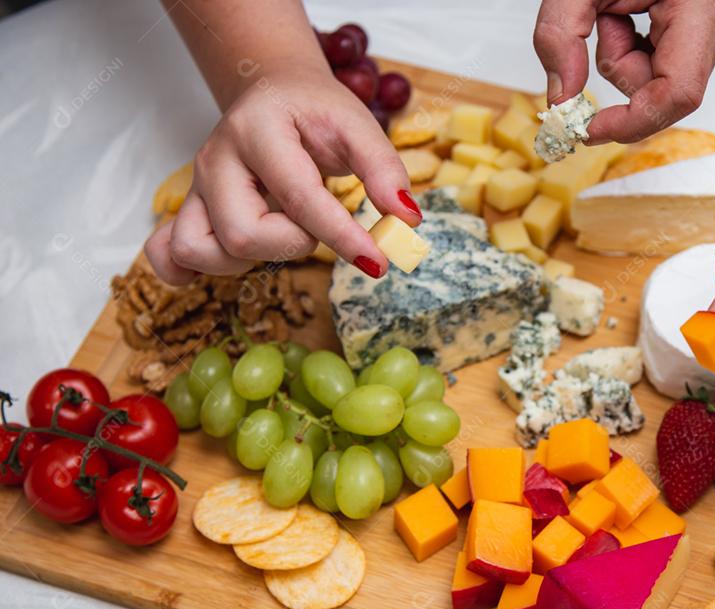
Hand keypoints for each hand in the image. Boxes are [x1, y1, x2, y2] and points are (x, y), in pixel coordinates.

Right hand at [145, 61, 418, 284]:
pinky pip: (167, 253)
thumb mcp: (357, 125)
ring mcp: (196, 187)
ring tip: (281, 235)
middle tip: (315, 227)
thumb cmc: (314, 112)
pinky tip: (230, 263)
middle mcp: (217, 160)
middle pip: (241, 233)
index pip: (298, 197)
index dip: (341, 236)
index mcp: (258, 130)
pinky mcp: (189, 209)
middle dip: (292, 244)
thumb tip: (406, 219)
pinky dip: (190, 270)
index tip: (378, 262)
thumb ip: (384, 169)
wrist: (270, 92)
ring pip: (199, 249)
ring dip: (249, 261)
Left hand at [533, 0, 714, 143]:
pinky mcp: (709, 22)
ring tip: (620, 7)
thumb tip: (560, 96)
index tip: (590, 128)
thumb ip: (559, 34)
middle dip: (623, 68)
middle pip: (666, 87)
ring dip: (628, 54)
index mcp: (701, 5)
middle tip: (606, 22)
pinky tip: (633, 12)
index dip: (632, 121)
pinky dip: (639, 44)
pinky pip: (668, 57)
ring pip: (664, 75)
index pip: (678, 94)